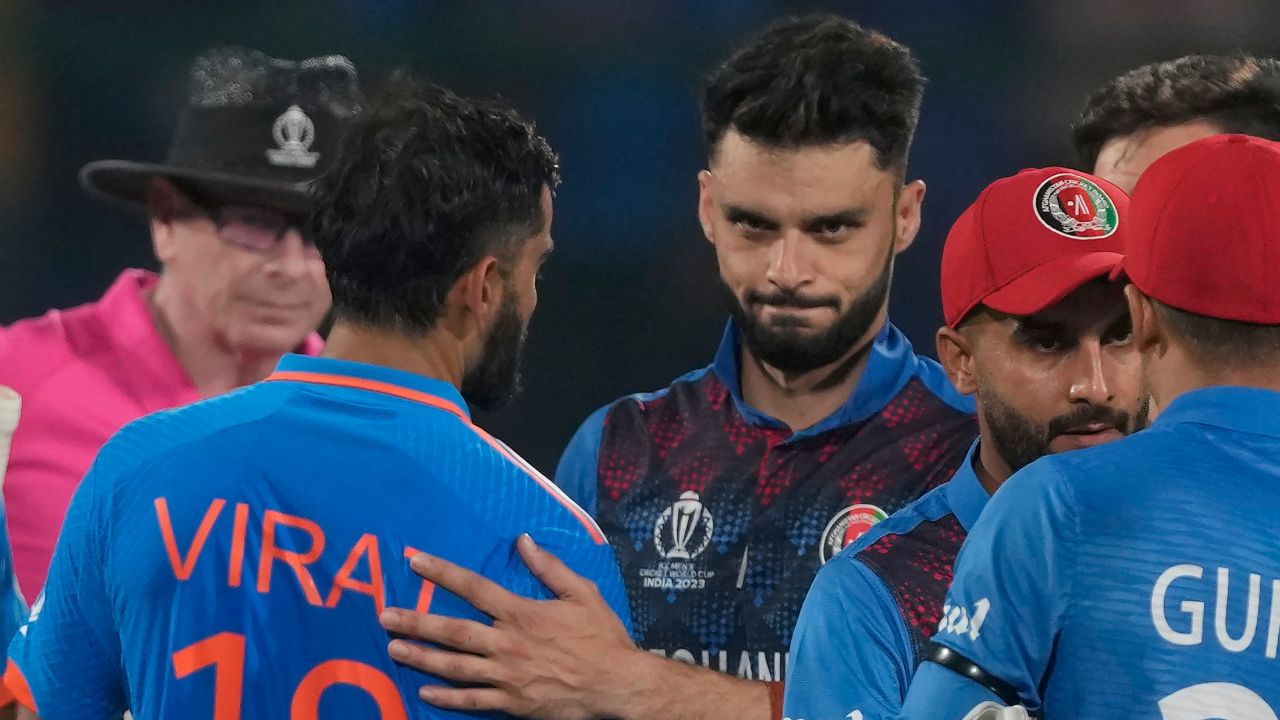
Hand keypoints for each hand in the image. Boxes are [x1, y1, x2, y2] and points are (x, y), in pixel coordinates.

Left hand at [380, 534, 643, 719]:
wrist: (617, 684)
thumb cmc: (602, 637)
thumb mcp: (582, 593)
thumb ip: (550, 567)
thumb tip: (523, 541)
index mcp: (523, 613)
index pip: (474, 588)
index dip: (443, 573)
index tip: (416, 561)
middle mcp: (508, 643)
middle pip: (453, 631)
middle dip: (416, 622)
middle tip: (386, 616)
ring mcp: (507, 676)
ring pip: (455, 666)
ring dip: (421, 658)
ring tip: (394, 649)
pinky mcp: (512, 703)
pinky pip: (472, 700)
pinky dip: (447, 697)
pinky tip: (424, 692)